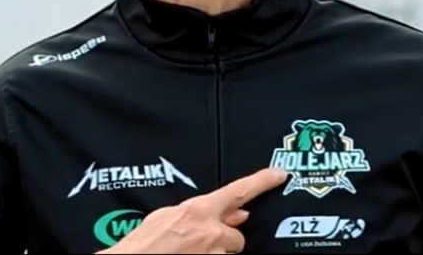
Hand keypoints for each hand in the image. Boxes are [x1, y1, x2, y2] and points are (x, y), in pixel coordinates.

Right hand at [99, 167, 287, 253]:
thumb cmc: (142, 245)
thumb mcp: (166, 217)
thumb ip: (198, 213)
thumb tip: (232, 214)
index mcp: (198, 210)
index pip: (238, 192)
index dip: (262, 182)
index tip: (280, 175)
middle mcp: (211, 232)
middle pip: (237, 237)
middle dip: (225, 241)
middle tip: (201, 245)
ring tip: (189, 253)